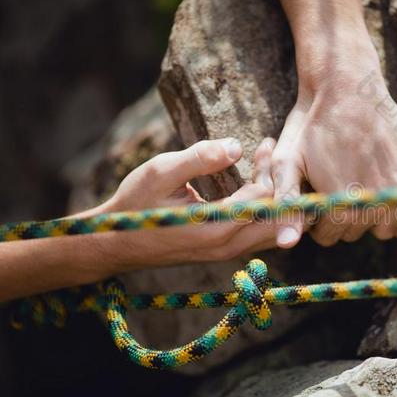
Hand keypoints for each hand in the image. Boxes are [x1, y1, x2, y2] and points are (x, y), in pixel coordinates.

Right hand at [96, 137, 278, 268]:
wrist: (116, 244)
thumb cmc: (135, 205)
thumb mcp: (160, 173)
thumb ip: (199, 158)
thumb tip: (236, 146)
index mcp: (216, 227)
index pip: (263, 198)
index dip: (268, 168)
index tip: (265, 143)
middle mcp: (228, 246)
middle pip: (278, 219)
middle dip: (280, 185)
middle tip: (268, 156)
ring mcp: (228, 253)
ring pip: (273, 230)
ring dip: (275, 199)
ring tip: (266, 168)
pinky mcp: (225, 252)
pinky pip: (259, 234)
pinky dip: (265, 211)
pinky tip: (255, 186)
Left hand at [274, 0, 396, 247]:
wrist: (346, 85)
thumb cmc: (311, 125)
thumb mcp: (288, 162)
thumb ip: (287, 206)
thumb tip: (286, 246)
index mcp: (342, 201)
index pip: (331, 236)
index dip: (318, 222)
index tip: (317, 203)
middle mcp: (375, 198)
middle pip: (357, 232)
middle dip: (343, 219)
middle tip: (335, 193)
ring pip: (387, 229)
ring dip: (372, 219)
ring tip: (357, 194)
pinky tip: (381, 193)